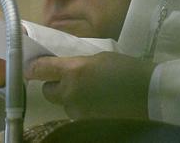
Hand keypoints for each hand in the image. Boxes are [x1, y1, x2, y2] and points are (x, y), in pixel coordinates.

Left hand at [26, 52, 154, 119]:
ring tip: (91, 92)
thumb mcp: (100, 58)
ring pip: (63, 103)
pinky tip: (99, 104)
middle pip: (47, 91)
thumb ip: (78, 64)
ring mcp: (77, 111)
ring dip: (71, 97)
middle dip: (55, 85)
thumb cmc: (127, 69)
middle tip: (71, 80)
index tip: (30, 67)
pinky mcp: (84, 123)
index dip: (33, 68)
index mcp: (74, 71)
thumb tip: (64, 68)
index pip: (41, 69)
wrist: (149, 93)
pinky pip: (76, 113)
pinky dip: (83, 108)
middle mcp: (70, 93)